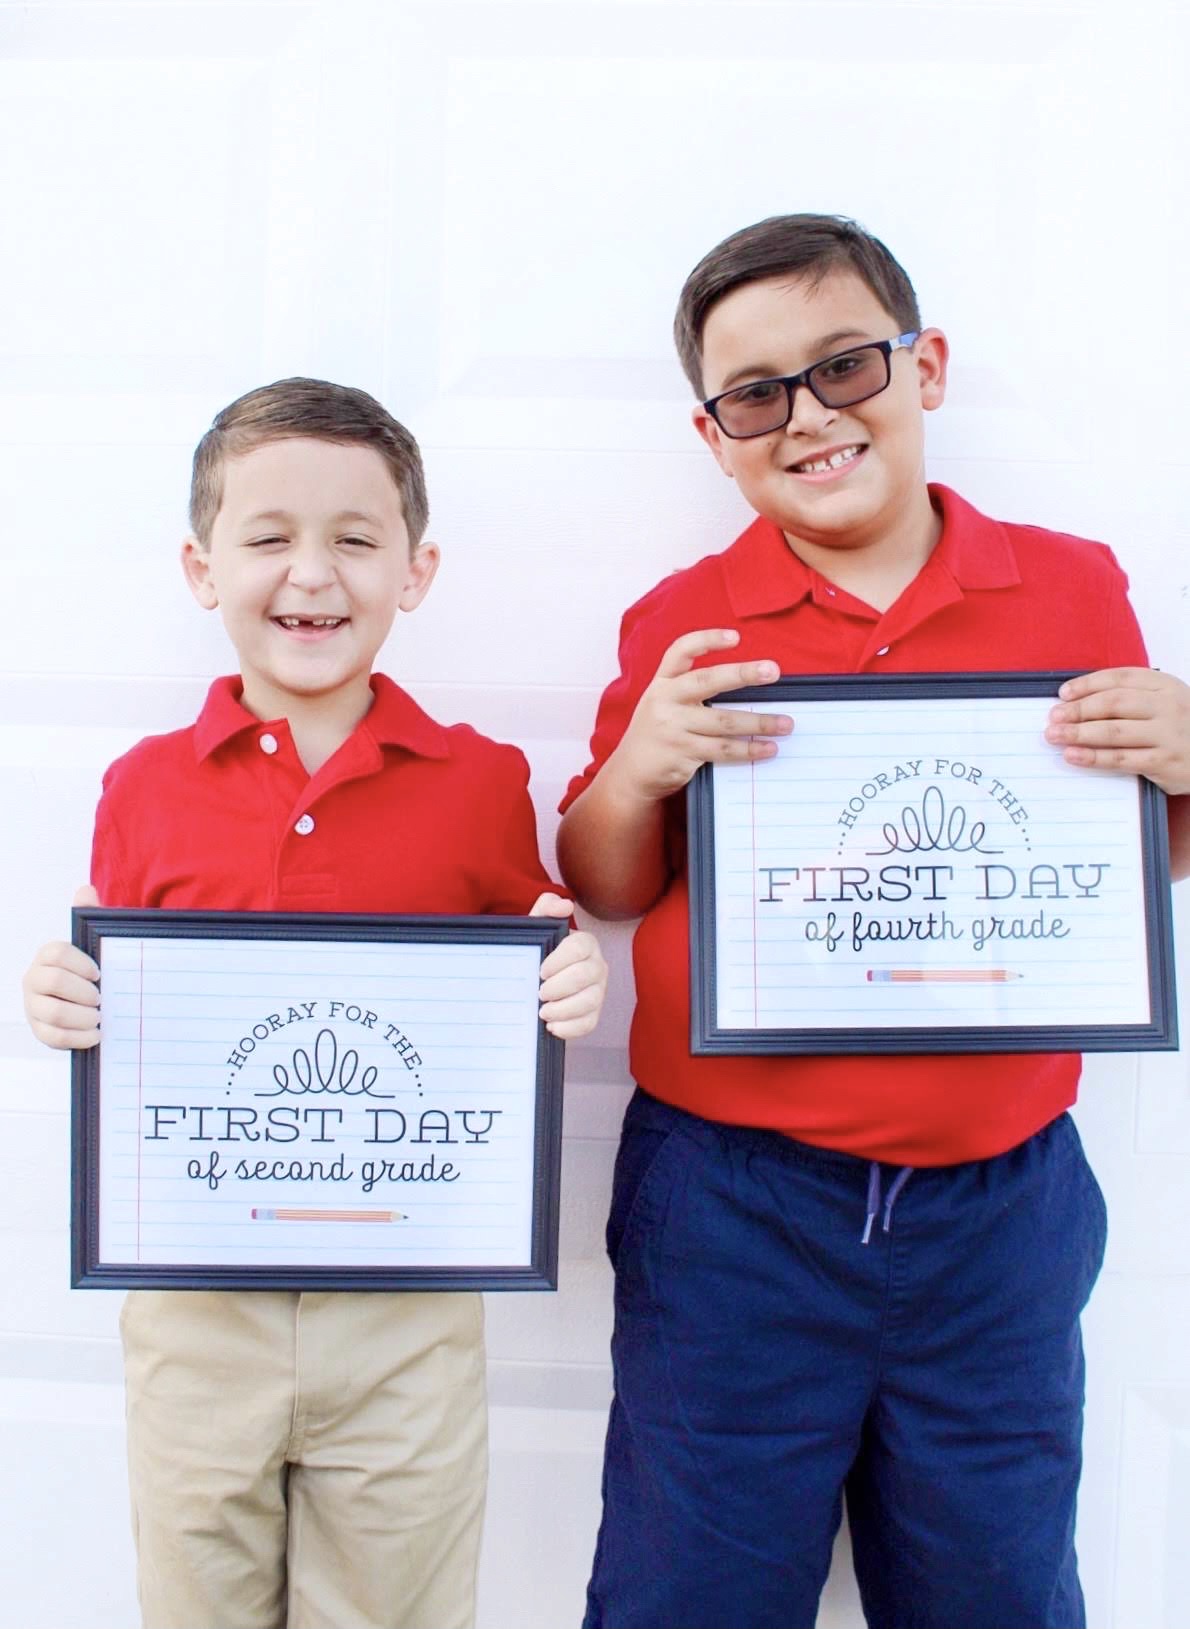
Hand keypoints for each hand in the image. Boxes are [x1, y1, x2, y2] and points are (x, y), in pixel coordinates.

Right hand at [22, 885, 101, 1049]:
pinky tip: (96, 1035)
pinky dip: (78, 1037)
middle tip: (101, 998)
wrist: (84, 1003)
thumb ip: (88, 918)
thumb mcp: (92, 945)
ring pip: (54, 1012)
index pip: (56, 953)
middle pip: (53, 982)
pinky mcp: (38, 1030)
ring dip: (82, 1016)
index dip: (80, 963)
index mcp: (47, 956)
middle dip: (82, 992)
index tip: (99, 973)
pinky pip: (54, 1036)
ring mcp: (33, 1006)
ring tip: (99, 1017)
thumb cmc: (89, 971)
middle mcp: (33, 979)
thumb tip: (85, 888)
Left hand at [529, 892, 608, 1038]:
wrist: (530, 983)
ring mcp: (598, 991)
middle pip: (587, 975)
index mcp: (585, 943)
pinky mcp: (593, 1014)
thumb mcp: (536, 927)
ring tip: (543, 1012)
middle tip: (539, 993)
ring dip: (564, 1009)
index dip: (560, 959)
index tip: (540, 971)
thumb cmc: (536, 953)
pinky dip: (569, 1028)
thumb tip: (565, 905)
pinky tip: (552, 1027)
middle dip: (561, 986)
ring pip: (590, 1001)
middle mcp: (597, 966)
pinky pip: (589, 1024)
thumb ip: (546, 908)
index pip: (581, 946)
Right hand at [606, 628, 791, 802]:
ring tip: (785, 724)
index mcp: (661, 683)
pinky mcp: (682, 753)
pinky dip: (749, 749)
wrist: (630, 773)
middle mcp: (665, 701)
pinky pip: (723, 750)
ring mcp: (672, 728)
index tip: (736, 637)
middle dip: (743, 674)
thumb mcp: (663, 703)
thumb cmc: (657, 734)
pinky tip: (767, 748)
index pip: (681, 651)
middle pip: (707, 681)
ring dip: (759, 723)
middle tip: (772, 670)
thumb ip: (691, 692)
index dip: (707, 640)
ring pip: (723, 722)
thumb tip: (745, 688)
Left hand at [1046, 669, 1189, 794]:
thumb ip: (1133, 697)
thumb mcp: (1166, 702)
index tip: (1064, 693)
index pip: (1119, 678)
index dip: (1087, 684)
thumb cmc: (1183, 727)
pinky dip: (1093, 757)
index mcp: (1165, 685)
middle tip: (1054, 717)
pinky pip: (1122, 759)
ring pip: (1114, 731)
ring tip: (1055, 736)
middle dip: (1078, 709)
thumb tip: (1080, 701)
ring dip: (1079, 733)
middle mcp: (1168, 706)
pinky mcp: (1164, 762)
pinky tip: (1073, 756)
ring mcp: (1167, 734)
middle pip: (1113, 703)